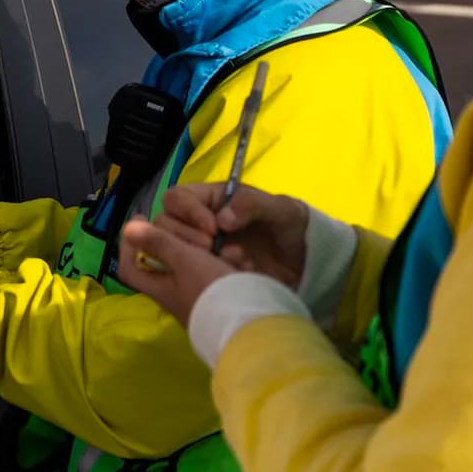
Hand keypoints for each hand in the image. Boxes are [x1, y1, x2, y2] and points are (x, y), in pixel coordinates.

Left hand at [118, 217, 235, 326]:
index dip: (129, 244)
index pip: (130, 268)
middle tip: (189, 228)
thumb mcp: (184, 260)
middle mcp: (175, 295)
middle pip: (165, 264)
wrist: (250, 324)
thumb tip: (127, 228)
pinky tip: (239, 257)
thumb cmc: (211, 290)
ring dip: (208, 251)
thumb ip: (159, 243)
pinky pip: (217, 276)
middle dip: (177, 242)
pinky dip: (226, 263)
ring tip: (221, 240)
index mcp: (159, 288)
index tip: (140, 219)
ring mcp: (199, 298)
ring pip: (195, 266)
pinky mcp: (222, 298)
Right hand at [155, 182, 309, 288]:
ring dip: (195, 256)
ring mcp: (199, 248)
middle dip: (186, 236)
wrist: (306, 265)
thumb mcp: (281, 210)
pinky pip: (188, 272)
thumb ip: (253, 205)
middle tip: (212, 249)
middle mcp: (198, 221)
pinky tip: (234, 274)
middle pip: (165, 222)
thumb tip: (222, 219)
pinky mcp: (204, 271)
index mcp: (212, 199)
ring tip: (230, 262)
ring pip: (172, 248)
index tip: (212, 229)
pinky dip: (207, 274)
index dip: (188, 211)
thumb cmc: (291, 228)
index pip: (178, 197)